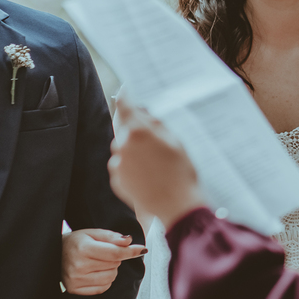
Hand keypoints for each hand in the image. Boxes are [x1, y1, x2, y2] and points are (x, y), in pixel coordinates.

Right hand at [62, 228, 146, 295]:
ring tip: (98, 263)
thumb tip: (129, 241)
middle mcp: (78, 266)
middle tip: (102, 253)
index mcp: (83, 248)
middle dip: (115, 258)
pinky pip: (103, 288)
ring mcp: (76, 280)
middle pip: (115, 265)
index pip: (115, 253)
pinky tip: (95, 273)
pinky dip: (105, 280)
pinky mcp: (74, 290)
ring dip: (111, 270)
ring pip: (111, 277)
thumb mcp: (93, 233)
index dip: (131, 251)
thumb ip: (112, 237)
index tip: (143, 249)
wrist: (55, 253)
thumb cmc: (77, 241)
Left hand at [109, 99, 205, 226]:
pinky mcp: (116, 180)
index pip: (125, 107)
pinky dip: (131, 166)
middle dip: (135, 130)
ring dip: (133, 149)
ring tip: (154, 163)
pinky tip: (148, 175)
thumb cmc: (181, 173)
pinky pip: (121, 166)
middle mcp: (123, 146)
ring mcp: (118, 164)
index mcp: (138, 132)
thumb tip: (145, 113)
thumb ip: (157, 124)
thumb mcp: (176, 142)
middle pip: (124, 129)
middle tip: (154, 140)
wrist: (177, 207)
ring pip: (122, 148)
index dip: (125, 97)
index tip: (124, 91)